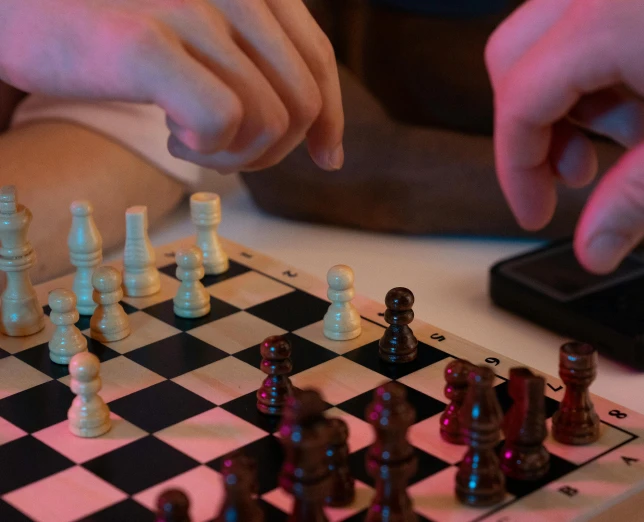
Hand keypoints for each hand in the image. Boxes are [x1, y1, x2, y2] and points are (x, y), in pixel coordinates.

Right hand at [0, 0, 343, 172]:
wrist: (15, 5)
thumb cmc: (110, 23)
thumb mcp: (199, 26)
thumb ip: (252, 58)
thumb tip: (315, 128)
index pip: (317, 59)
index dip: (330, 117)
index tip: (328, 157)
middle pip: (301, 102)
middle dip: (274, 149)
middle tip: (227, 153)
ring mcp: (187, 10)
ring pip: (269, 121)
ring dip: (234, 155)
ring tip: (188, 139)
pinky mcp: (145, 44)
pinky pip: (223, 122)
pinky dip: (208, 149)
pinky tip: (173, 136)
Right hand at [485, 0, 643, 271]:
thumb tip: (594, 247)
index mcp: (603, 25)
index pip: (518, 105)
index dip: (517, 169)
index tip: (535, 210)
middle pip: (512, 68)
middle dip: (533, 132)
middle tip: (572, 178)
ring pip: (542, 48)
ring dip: (565, 103)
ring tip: (627, 138)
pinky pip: (577, 30)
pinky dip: (591, 74)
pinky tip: (640, 98)